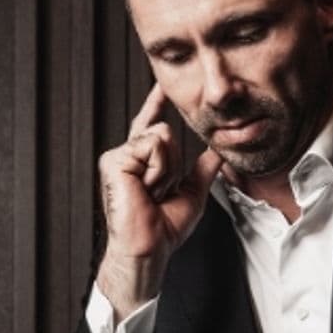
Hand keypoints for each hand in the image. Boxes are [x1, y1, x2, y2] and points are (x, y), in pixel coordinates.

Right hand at [96, 84, 224, 318]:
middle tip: (160, 193)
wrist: (150, 248)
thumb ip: (204, 169)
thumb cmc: (164, 228)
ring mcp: (119, 157)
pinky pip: (151, 146)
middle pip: (167, 131)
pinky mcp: (114, 161)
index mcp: (143, 161)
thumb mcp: (193, 193)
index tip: (162, 84)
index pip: (151, 125)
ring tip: (152, 192)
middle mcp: (128, 155)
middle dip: (174, 165)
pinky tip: (145, 189)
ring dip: (167, 170)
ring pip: (161, 136)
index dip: (156, 103)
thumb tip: (219, 151)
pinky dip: (157, 170)